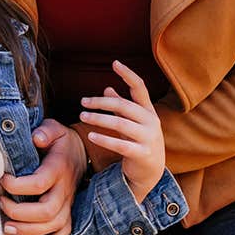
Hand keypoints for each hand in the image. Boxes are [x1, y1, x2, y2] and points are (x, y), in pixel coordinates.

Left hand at [0, 118, 85, 234]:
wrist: (82, 151)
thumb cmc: (60, 140)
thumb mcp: (54, 128)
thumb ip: (46, 131)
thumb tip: (36, 138)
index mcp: (58, 169)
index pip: (39, 183)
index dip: (18, 185)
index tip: (2, 180)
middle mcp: (65, 189)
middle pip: (46, 211)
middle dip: (20, 212)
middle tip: (0, 203)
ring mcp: (68, 202)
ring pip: (54, 225)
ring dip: (29, 230)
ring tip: (7, 227)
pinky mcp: (69, 210)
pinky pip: (65, 232)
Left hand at [78, 60, 164, 203]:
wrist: (150, 171)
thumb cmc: (137, 141)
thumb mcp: (131, 122)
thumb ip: (121, 106)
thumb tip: (107, 89)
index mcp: (148, 111)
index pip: (140, 88)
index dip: (128, 74)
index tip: (115, 62)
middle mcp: (151, 122)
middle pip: (124, 105)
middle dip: (101, 102)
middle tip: (83, 102)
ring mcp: (149, 138)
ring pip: (121, 123)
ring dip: (99, 119)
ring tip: (82, 116)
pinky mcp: (143, 154)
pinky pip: (122, 145)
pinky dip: (105, 139)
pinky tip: (91, 135)